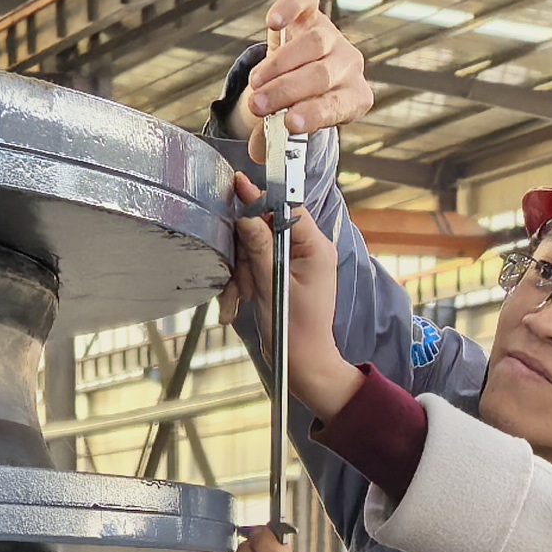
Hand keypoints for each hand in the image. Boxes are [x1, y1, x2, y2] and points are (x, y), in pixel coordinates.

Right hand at [222, 168, 360, 423]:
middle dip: (246, 255)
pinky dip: (244, 283)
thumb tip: (246, 213)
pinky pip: (256, 266)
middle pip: (265, 228)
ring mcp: (294, 263)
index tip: (236, 185)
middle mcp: (308, 250)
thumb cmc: (294, 332)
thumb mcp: (272, 286)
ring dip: (242, 274)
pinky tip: (240, 304)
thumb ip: (259, 247)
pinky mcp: (282, 276)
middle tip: (242, 281)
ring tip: (243, 300)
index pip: (286, 207)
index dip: (260, 199)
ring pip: (255, 249)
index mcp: (315, 247)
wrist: (302, 366)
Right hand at [238, 0, 374, 134]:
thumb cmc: (297, 103)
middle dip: (286, 91)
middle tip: (258, 104)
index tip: (289, 123)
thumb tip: (257, 151)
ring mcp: (334, 36)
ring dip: (279, 65)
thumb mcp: (290, 124)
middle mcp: (350, 66)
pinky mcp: (314, 12)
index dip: (314, 113)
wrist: (300, 71)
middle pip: (321, 75)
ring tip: (256, 82)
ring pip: (313, 44)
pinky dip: (289, 8)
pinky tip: (273, 22)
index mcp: (353, 99)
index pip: (337, 105)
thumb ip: (275, 137)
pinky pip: (307, 2)